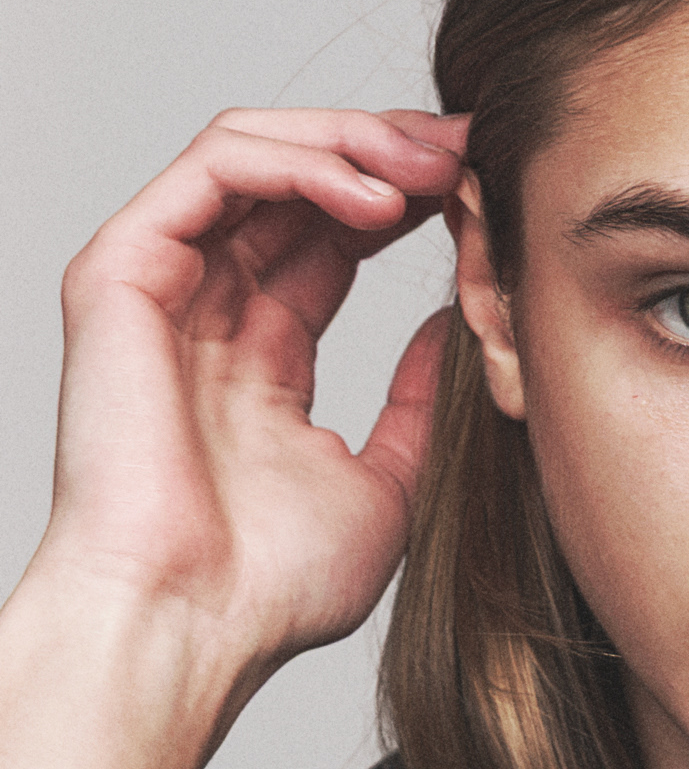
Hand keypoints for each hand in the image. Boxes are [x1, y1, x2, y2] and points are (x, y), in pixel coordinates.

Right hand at [35, 106, 469, 697]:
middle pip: (296, 184)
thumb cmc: (271, 588)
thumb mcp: (389, 486)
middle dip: (390, 154)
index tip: (486, 192)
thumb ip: (419, 404)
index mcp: (258, 361)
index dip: (409, 203)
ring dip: (353, 142)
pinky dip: (300, 160)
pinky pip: (214, 169)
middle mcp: (204, 313)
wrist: (192, 625)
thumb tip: (460, 326)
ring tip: (435, 165)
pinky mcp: (121, 272)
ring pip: (254, 153)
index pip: (330, 240)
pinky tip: (375, 194)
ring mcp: (159, 288)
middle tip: (471, 152)